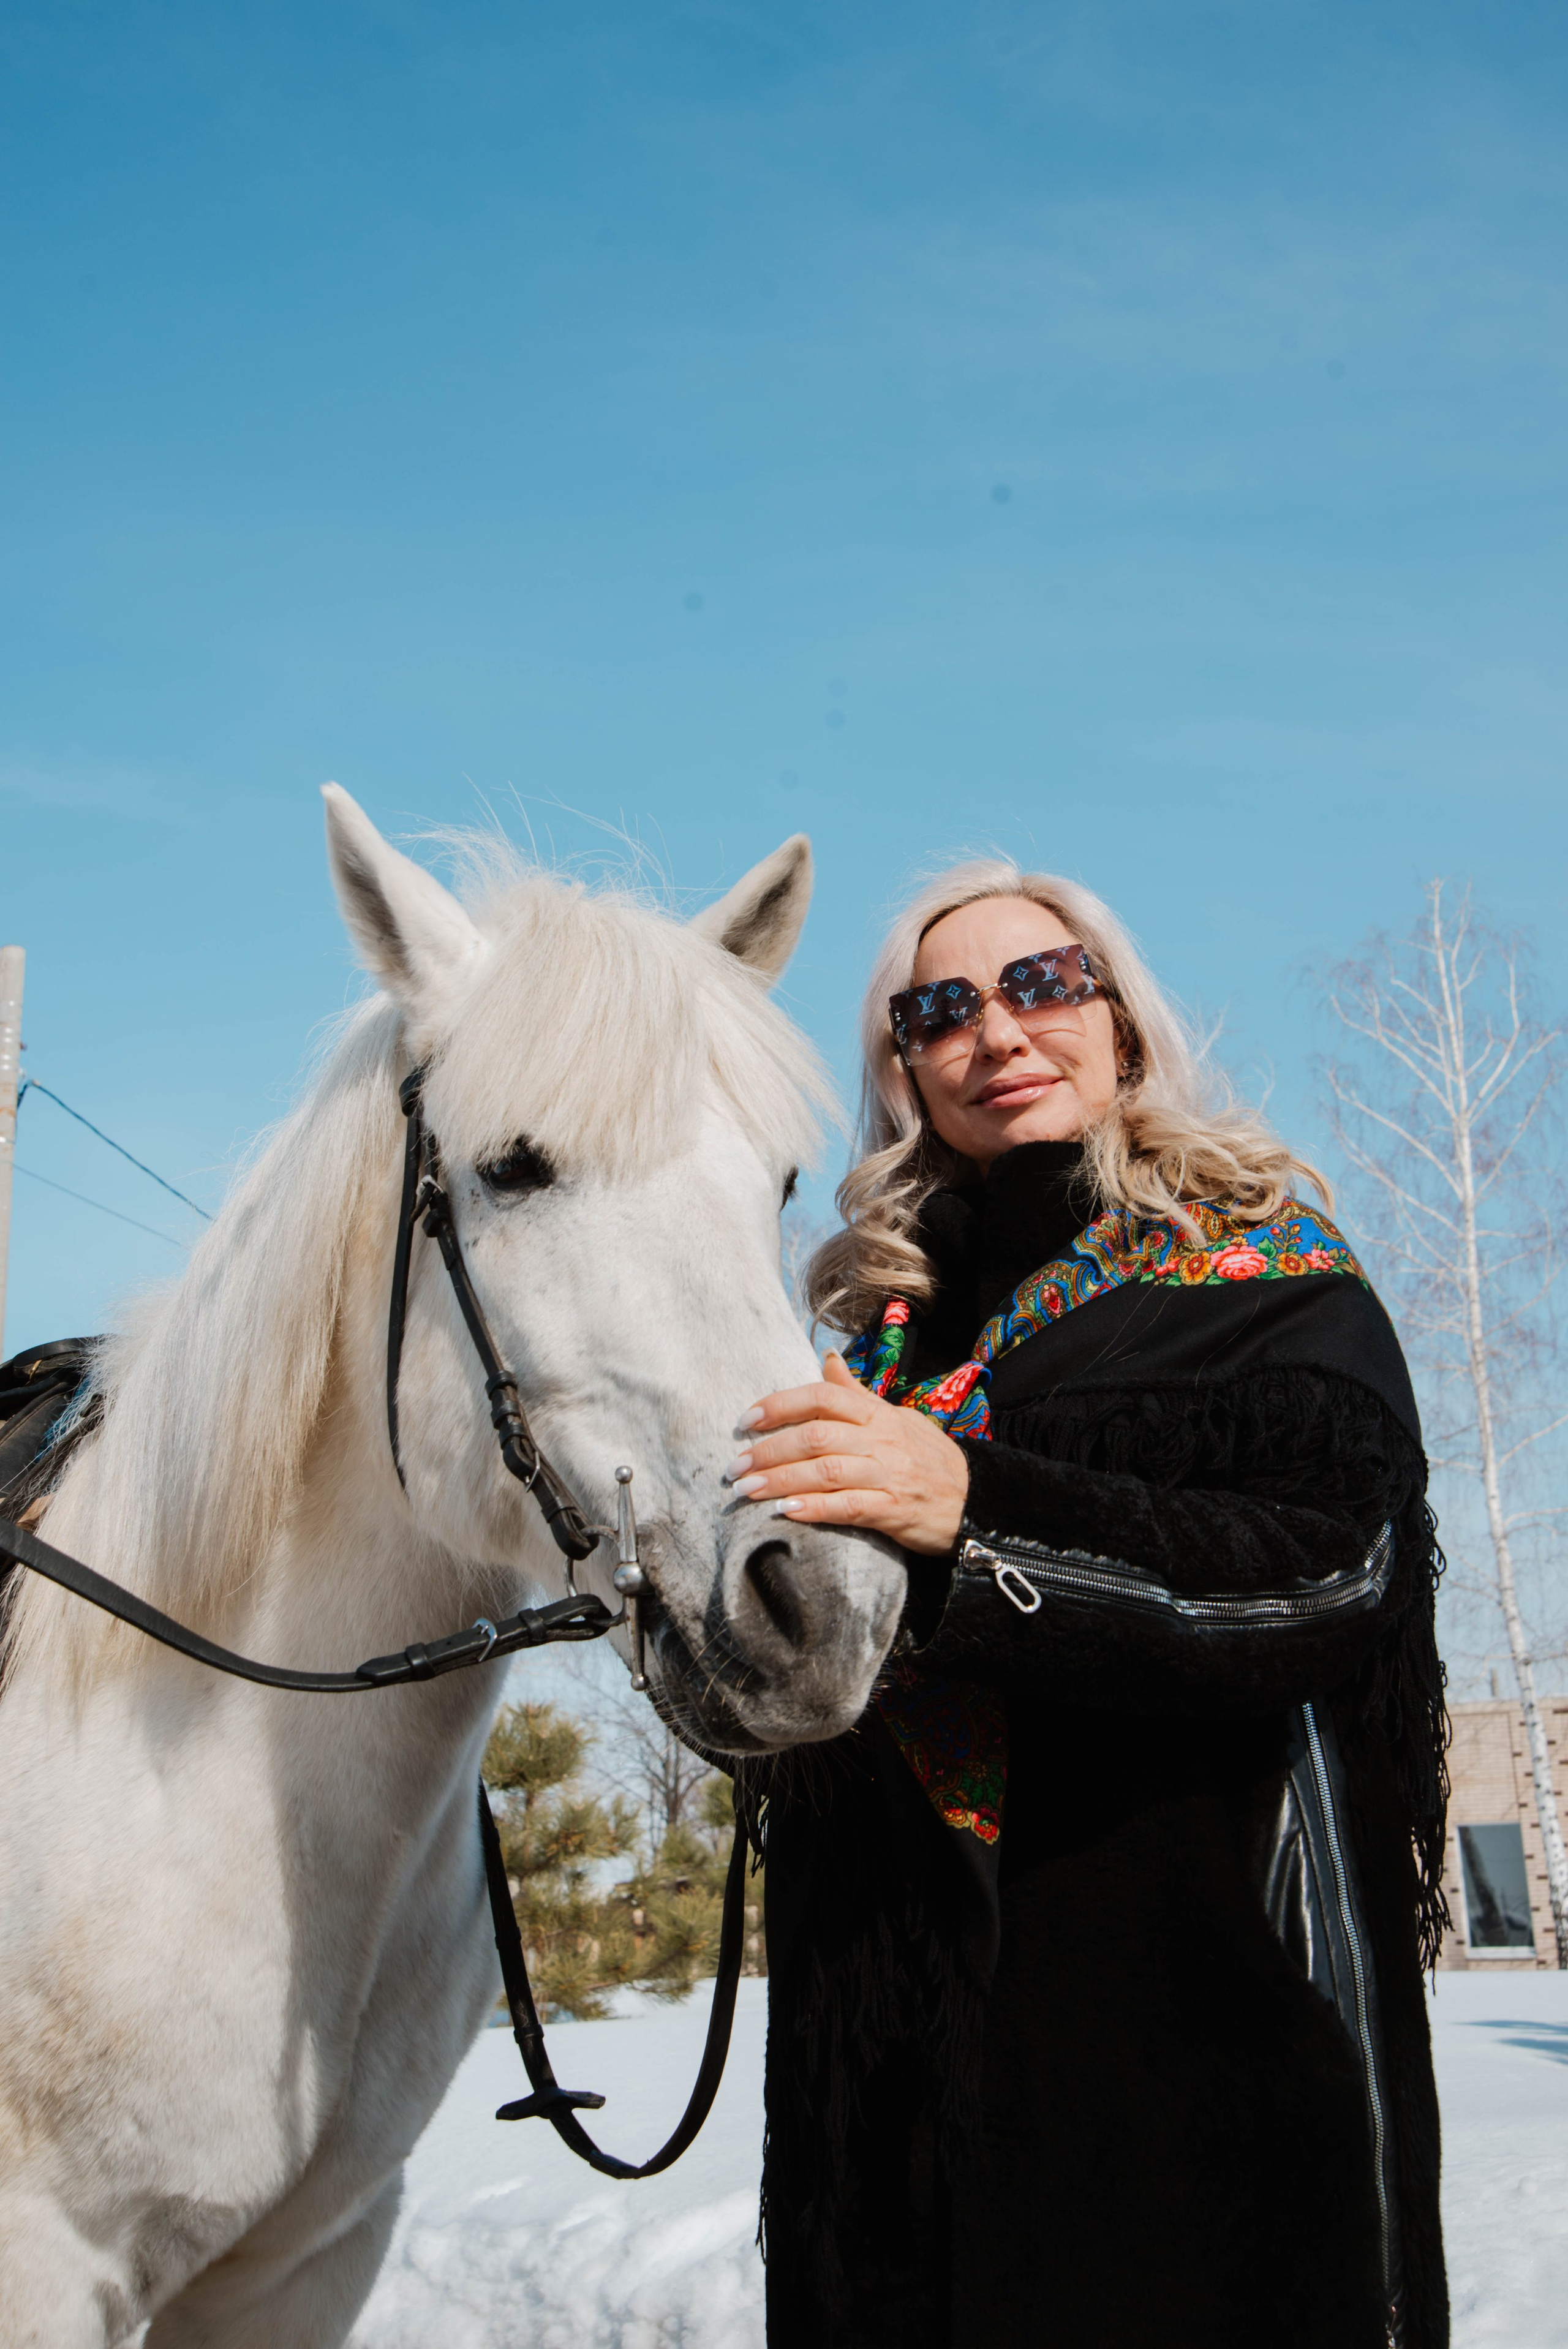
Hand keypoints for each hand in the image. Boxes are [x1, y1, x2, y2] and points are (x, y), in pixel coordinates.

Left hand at [724, 1353, 969, 1555]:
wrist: (976, 1501)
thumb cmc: (929, 1459)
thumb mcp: (897, 1418)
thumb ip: (857, 1394)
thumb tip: (827, 1360)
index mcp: (878, 1415)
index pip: (823, 1397)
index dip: (780, 1405)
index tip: (746, 1420)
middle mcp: (881, 1440)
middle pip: (815, 1435)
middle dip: (769, 1450)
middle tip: (734, 1467)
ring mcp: (887, 1475)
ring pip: (825, 1471)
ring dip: (780, 1480)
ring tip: (746, 1491)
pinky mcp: (893, 1510)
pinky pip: (848, 1507)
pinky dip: (815, 1508)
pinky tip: (787, 1512)